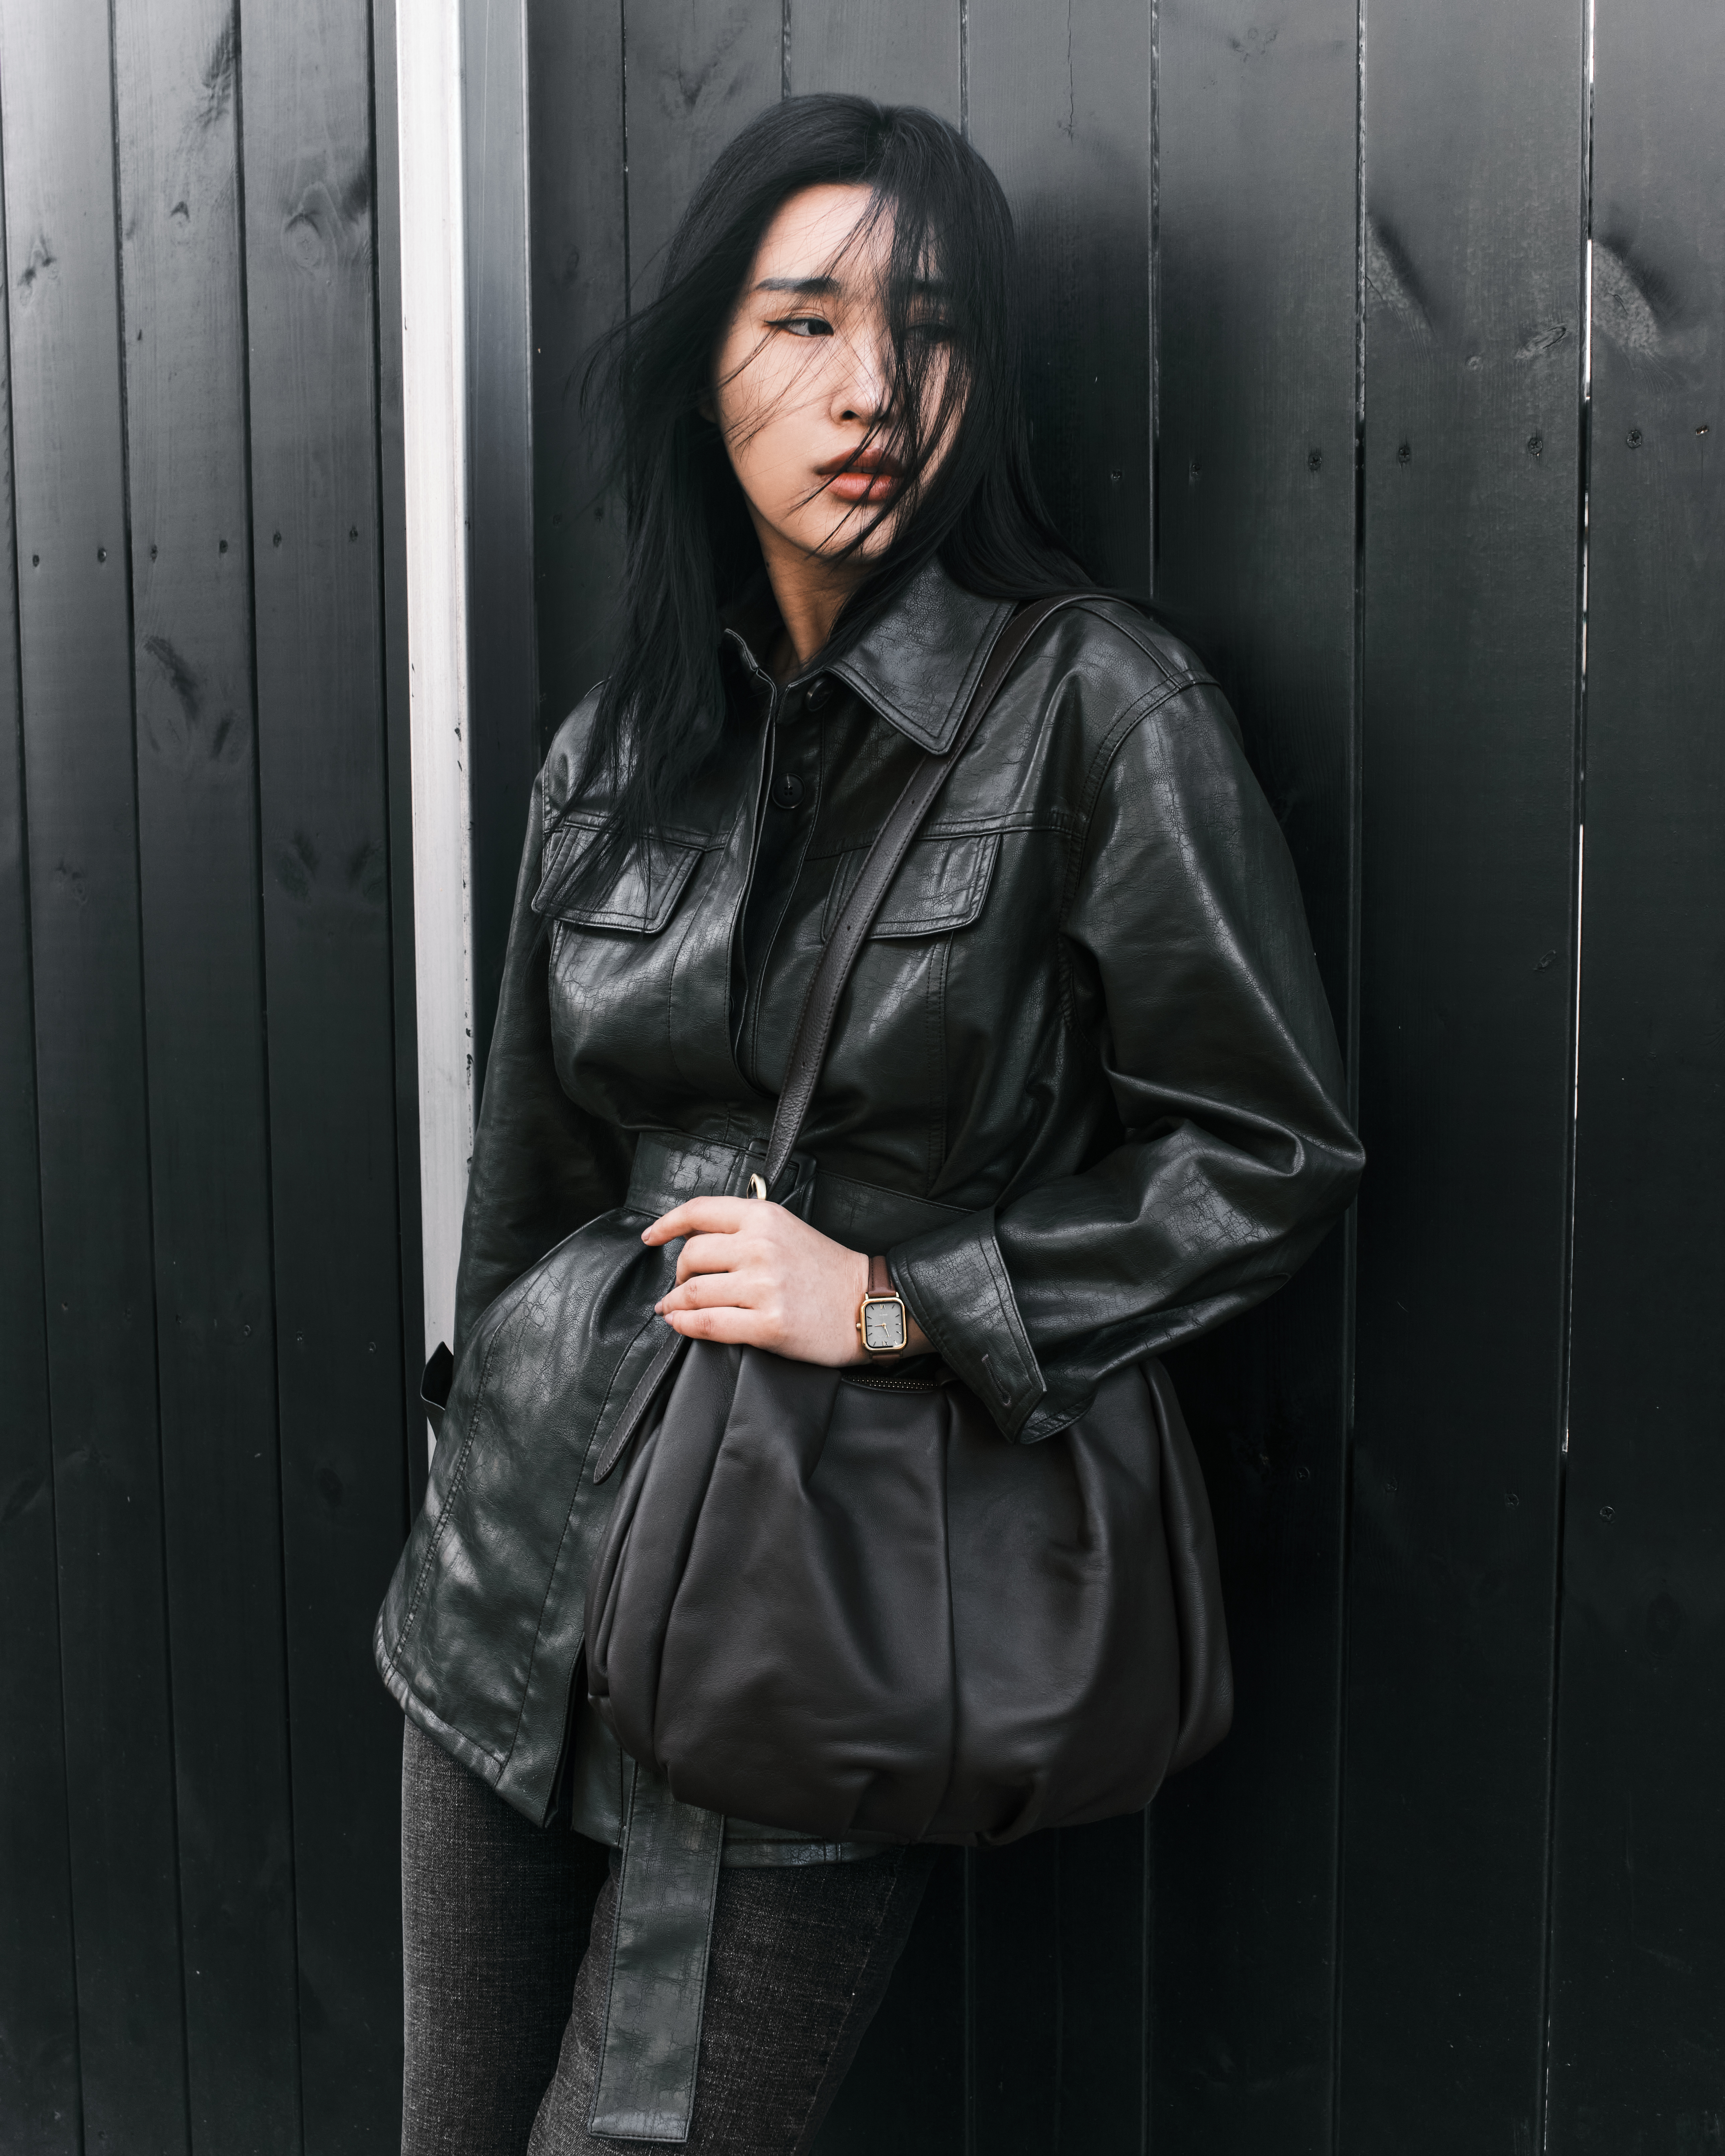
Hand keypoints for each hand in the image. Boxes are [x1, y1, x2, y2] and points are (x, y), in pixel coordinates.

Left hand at [643, 1197, 930, 1364]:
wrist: (868, 1303)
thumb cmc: (826, 1268)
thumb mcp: (786, 1228)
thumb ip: (745, 1226)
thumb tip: (695, 1237)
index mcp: (764, 1217)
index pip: (698, 1211)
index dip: (666, 1225)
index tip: (650, 1238)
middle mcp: (761, 1247)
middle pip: (691, 1255)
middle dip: (678, 1274)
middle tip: (681, 1285)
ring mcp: (764, 1287)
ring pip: (694, 1293)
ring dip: (675, 1304)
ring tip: (673, 1309)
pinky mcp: (768, 1324)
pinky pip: (709, 1324)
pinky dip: (685, 1325)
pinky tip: (680, 1324)